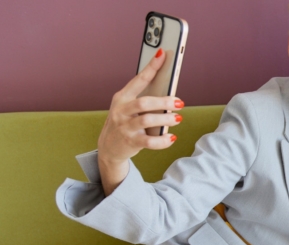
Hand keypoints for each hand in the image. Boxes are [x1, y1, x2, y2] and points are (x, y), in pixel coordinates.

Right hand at [97, 48, 184, 194]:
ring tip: (178, 118)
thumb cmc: (125, 122)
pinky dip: (163, 140)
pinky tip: (172, 137)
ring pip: (146, 120)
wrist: (108, 147)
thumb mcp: (129, 108)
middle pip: (144, 102)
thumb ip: (145, 99)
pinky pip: (149, 141)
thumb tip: (169, 90)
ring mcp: (124, 127)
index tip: (162, 54)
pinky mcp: (130, 142)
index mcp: (122, 97)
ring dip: (165, 119)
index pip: (139, 79)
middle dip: (163, 102)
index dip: (151, 67)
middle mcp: (121, 110)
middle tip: (179, 102)